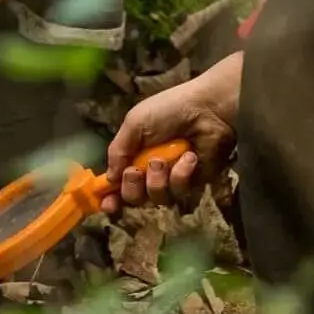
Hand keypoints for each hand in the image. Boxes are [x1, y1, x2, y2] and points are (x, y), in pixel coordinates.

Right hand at [104, 52, 240, 213]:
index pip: (118, 184)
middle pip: (134, 198)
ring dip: (157, 180)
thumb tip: (109, 180)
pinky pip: (180, 192)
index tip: (105, 205)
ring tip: (164, 160)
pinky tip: (189, 157)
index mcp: (134, 155)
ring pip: (157, 198)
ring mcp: (173, 178)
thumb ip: (118, 151)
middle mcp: (152, 170)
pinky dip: (181, 174)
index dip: (111, 198)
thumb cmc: (169, 110)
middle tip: (136, 171)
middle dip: (132, 188)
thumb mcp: (135, 122)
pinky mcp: (194, 183)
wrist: (208, 108)